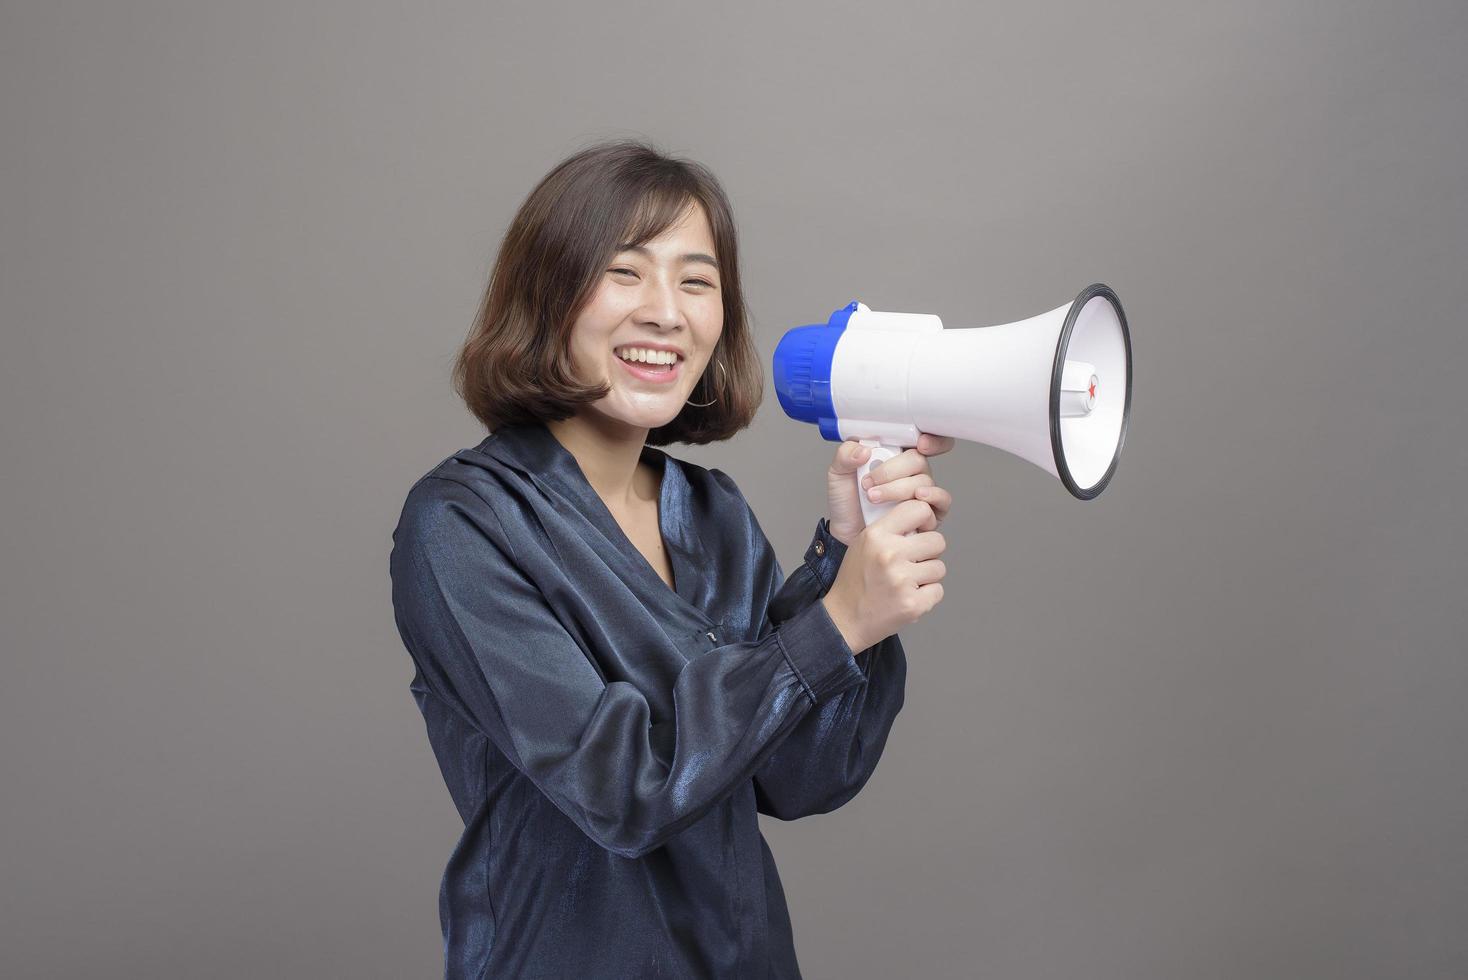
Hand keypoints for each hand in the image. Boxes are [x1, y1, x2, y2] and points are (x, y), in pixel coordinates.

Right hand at [821, 499, 946, 652]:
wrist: (844, 619)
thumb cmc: (856, 580)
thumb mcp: (864, 543)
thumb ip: (891, 529)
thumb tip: (925, 520)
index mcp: (876, 535)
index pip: (919, 509)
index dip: (925, 520)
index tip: (921, 531)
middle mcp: (889, 554)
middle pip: (938, 541)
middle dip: (929, 552)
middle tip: (911, 563)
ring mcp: (902, 580)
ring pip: (939, 567)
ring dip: (927, 576)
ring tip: (905, 583)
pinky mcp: (912, 604)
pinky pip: (938, 590)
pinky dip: (927, 596)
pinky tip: (907, 597)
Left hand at [826, 433, 955, 546]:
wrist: (846, 533)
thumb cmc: (847, 502)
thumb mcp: (838, 474)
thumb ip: (845, 455)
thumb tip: (864, 449)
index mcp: (894, 455)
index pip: (921, 438)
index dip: (929, 438)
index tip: (920, 443)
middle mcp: (911, 471)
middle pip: (919, 460)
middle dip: (893, 471)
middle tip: (869, 483)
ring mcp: (920, 491)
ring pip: (925, 481)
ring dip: (898, 489)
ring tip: (873, 498)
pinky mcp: (927, 512)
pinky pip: (942, 501)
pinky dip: (933, 497)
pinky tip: (917, 498)